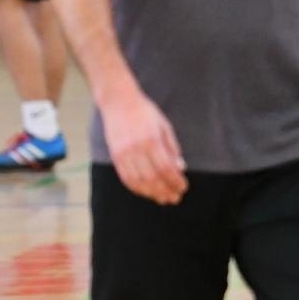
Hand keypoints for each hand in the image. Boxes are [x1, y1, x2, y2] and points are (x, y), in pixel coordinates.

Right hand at [102, 89, 186, 204]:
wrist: (118, 101)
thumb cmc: (144, 112)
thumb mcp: (164, 126)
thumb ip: (172, 148)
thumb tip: (180, 168)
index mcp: (151, 140)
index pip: (165, 168)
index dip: (175, 181)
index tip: (183, 187)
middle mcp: (136, 149)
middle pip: (152, 178)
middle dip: (165, 191)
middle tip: (175, 198)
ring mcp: (123, 153)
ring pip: (138, 182)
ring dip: (151, 193)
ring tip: (162, 198)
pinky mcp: (115, 156)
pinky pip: (126, 178)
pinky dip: (137, 188)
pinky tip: (146, 191)